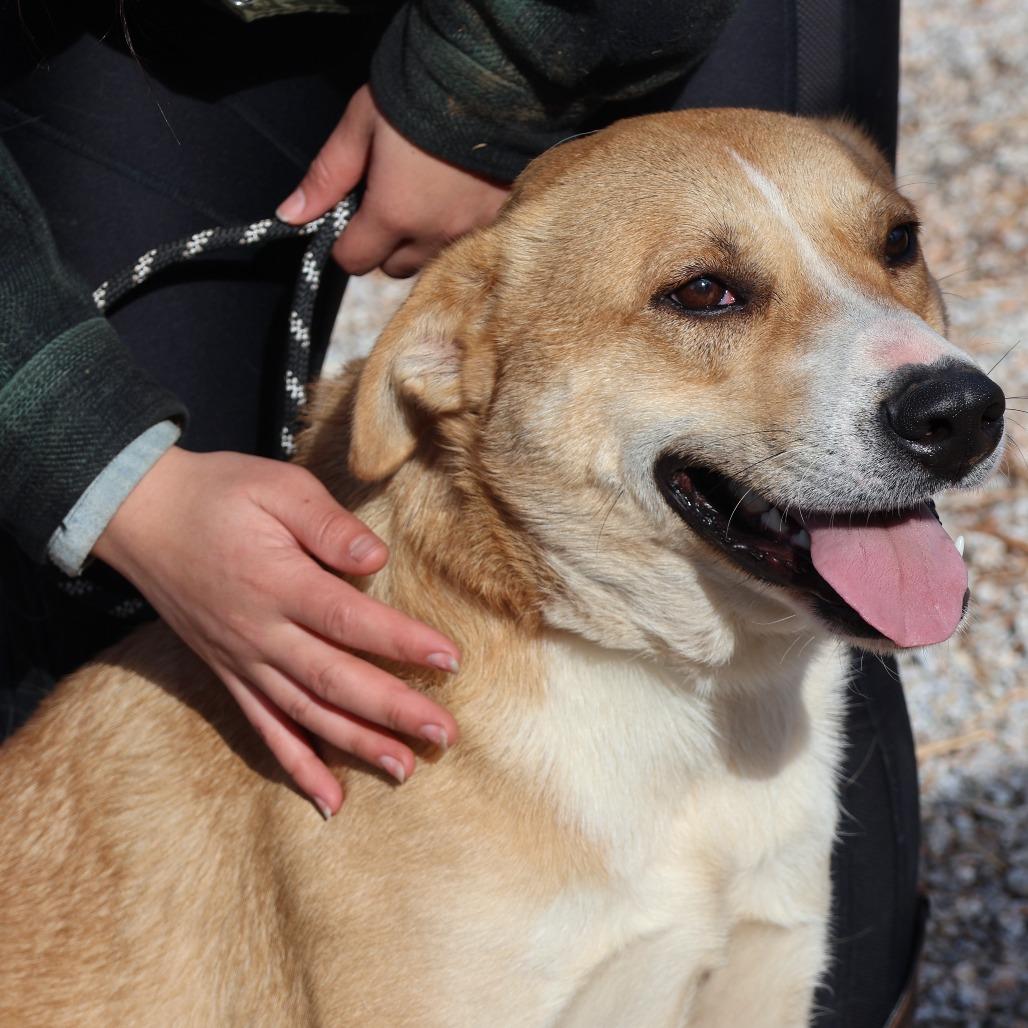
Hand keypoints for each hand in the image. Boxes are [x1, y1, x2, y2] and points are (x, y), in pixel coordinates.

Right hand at [94, 447, 460, 817]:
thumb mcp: (277, 487)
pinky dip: (297, 767)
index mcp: (278, 583)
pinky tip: (330, 801)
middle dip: (393, 710)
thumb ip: (328, 524)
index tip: (450, 660)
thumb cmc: (220, 495)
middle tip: (444, 733)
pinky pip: (264, 730)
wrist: (144, 517)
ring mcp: (243, 661)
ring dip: (356, 745)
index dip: (402, 642)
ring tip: (405, 769)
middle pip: (335, 681)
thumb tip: (376, 559)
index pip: (350, 621)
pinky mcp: (230, 676)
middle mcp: (260, 633)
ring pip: (306, 715)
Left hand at [276, 84, 509, 277]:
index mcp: (393, 214)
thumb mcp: (360, 126)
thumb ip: (326, 177)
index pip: (354, 260)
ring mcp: (471, 233)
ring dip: (420, 243)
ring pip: (430, 261)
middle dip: (384, 243)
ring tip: (426, 200)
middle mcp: (433, 235)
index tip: (352, 214)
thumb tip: (290, 216)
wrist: (490, 77)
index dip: (345, 241)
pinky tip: (456, 197)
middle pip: (393, 267)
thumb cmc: (416, 96)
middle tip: (392, 200)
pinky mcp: (499, 223)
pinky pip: (466, 246)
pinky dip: (455, 232)